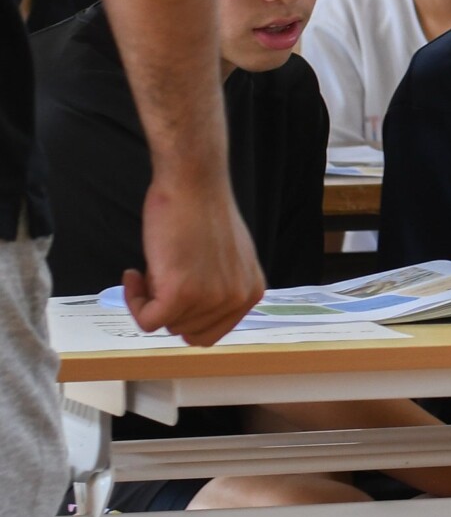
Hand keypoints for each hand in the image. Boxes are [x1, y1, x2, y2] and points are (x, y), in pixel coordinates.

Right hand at [127, 170, 263, 344]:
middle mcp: (238, 299)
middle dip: (168, 307)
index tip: (172, 291)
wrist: (193, 185)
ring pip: (166, 325)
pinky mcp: (182, 293)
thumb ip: (219, 287)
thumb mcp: (226, 259)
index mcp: (251, 292)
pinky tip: (134, 273)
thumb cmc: (202, 214)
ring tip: (154, 265)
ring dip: (151, 299)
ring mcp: (212, 297)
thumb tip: (195, 312)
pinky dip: (133, 303)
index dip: (185, 316)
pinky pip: (147, 321)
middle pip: (187, 331)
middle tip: (162, 274)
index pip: (211, 332)